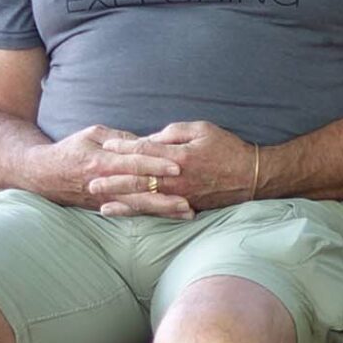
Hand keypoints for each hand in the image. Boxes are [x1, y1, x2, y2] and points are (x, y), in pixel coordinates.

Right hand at [26, 124, 186, 214]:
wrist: (44, 175)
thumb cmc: (71, 149)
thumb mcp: (93, 134)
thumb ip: (120, 138)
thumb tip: (147, 141)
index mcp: (102, 161)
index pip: (133, 163)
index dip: (156, 165)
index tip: (178, 166)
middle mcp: (105, 183)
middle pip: (139, 190)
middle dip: (165, 195)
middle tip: (189, 197)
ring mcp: (105, 198)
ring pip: (139, 205)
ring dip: (163, 210)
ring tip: (187, 212)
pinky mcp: (105, 207)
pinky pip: (132, 212)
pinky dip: (152, 215)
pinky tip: (170, 217)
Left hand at [93, 121, 255, 215]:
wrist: (252, 177)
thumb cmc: (227, 149)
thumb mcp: (202, 130)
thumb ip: (173, 133)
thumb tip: (151, 140)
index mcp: (179, 157)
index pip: (145, 151)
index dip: (124, 148)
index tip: (107, 146)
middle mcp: (176, 179)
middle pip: (138, 179)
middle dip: (113, 179)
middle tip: (90, 179)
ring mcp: (179, 195)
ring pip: (143, 198)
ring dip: (119, 199)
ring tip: (98, 200)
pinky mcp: (184, 206)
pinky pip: (156, 210)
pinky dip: (137, 211)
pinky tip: (122, 212)